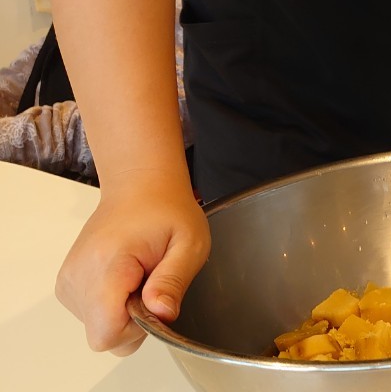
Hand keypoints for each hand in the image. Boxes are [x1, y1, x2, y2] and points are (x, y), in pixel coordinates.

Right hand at [55, 169, 208, 354]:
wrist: (139, 188)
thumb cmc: (167, 211)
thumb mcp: (189, 243)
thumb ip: (174, 281)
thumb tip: (160, 315)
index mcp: (106, 264)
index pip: (106, 332)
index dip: (137, 327)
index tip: (154, 297)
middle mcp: (78, 275)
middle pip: (103, 335)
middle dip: (134, 321)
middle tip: (153, 282)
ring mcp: (69, 281)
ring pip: (98, 328)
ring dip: (125, 312)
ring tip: (141, 275)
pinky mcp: (68, 284)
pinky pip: (92, 316)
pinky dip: (113, 305)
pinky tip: (127, 277)